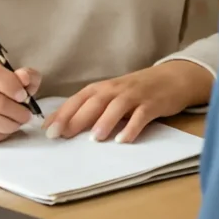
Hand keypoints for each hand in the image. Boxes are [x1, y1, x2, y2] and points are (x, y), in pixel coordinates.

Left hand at [44, 60, 212, 144]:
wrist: (172, 78)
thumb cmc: (136, 91)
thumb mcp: (113, 96)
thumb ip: (94, 109)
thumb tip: (67, 127)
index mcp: (103, 88)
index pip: (78, 99)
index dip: (62, 113)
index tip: (47, 130)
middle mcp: (116, 89)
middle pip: (94, 102)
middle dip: (76, 118)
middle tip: (60, 135)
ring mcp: (135, 95)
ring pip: (117, 106)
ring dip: (105, 121)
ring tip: (94, 138)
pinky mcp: (153, 103)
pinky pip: (142, 115)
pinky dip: (132, 127)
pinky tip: (124, 140)